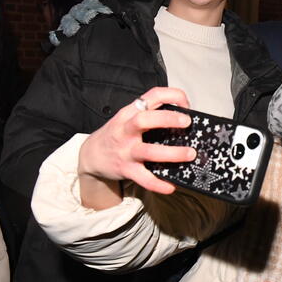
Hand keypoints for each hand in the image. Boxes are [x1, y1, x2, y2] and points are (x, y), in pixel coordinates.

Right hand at [77, 87, 195, 206]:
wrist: (91, 155)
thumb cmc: (117, 134)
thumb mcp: (129, 117)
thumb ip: (153, 114)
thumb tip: (185, 118)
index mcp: (131, 112)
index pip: (153, 95)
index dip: (173, 96)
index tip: (186, 105)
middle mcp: (127, 129)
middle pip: (145, 120)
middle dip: (168, 119)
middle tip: (187, 122)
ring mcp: (126, 150)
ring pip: (148, 151)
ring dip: (172, 153)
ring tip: (190, 154)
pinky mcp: (126, 169)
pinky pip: (144, 178)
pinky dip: (158, 184)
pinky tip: (170, 186)